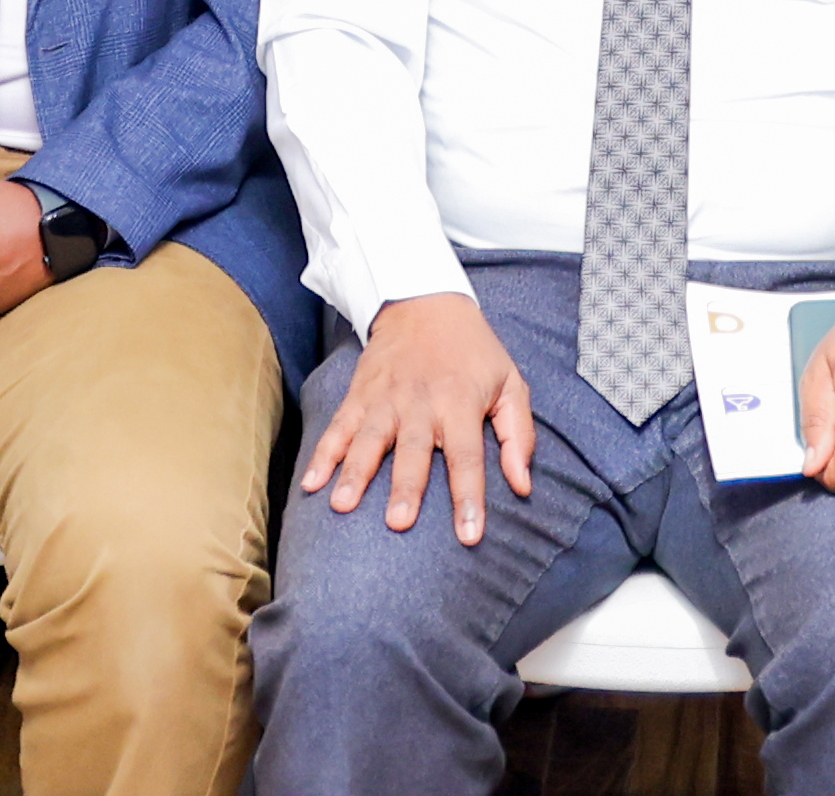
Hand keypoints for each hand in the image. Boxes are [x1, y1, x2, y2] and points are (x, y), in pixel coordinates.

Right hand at [298, 292, 536, 544]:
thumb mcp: (510, 382)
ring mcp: (385, 400)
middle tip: (398, 522)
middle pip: (413, 451)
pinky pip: (338, 428)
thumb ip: (519, 435)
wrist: (424, 300)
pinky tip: (311, 483)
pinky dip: (323, 455)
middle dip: (406, 487)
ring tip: (342, 505)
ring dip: (355, 473)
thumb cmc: (473, 350)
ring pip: (369, 441)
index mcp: (461, 403)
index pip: (467, 456)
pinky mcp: (360, 396)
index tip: (469, 534)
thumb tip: (523, 486)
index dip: (468, 496)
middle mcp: (421, 404)